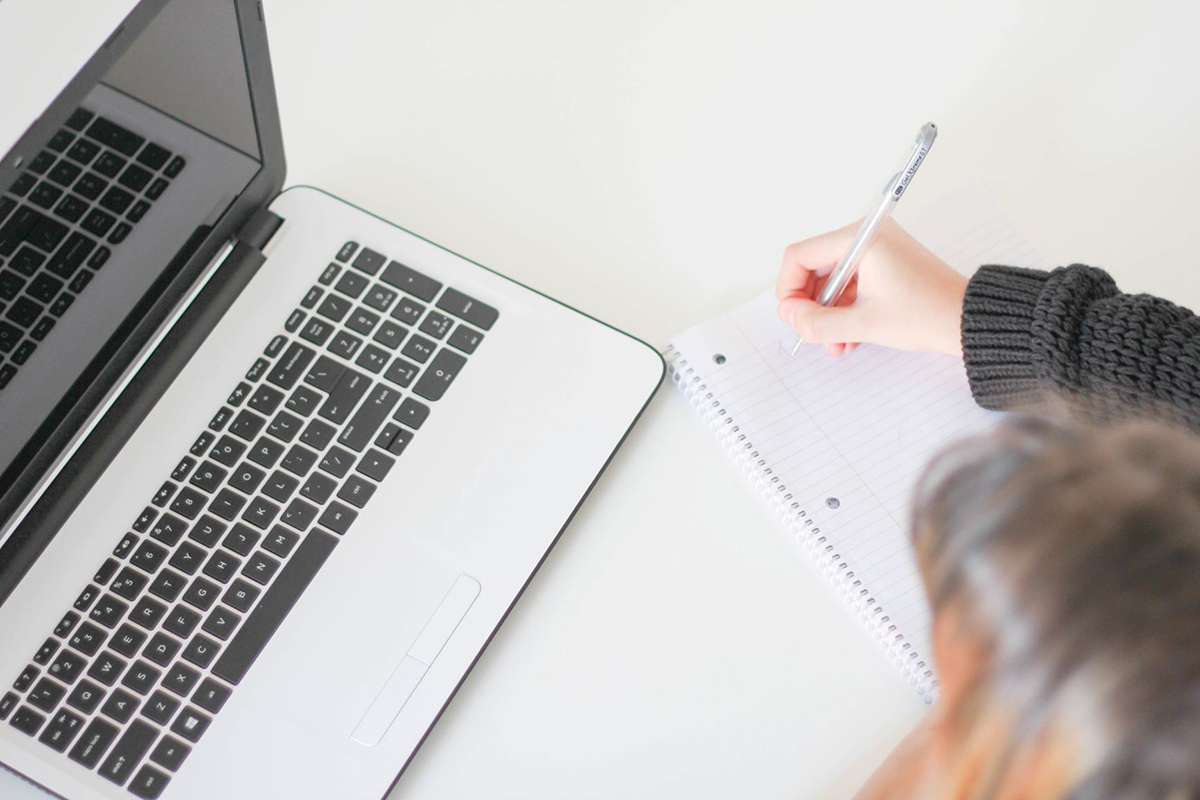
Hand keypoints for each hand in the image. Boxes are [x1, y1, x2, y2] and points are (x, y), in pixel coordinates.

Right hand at [776, 219, 967, 356]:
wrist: (969, 321)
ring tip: (835, 343)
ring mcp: (876, 251)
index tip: (793, 317)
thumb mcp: (863, 324)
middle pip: (814, 268)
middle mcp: (866, 237)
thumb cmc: (928, 314)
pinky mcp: (885, 265)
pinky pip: (850, 285)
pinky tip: (848, 338)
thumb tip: (790, 316)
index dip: (789, 289)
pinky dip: (844, 310)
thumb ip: (817, 322)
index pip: (800, 256)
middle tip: (812, 333)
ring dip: (828, 314)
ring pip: (831, 281)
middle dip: (810, 305)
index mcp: (861, 239)